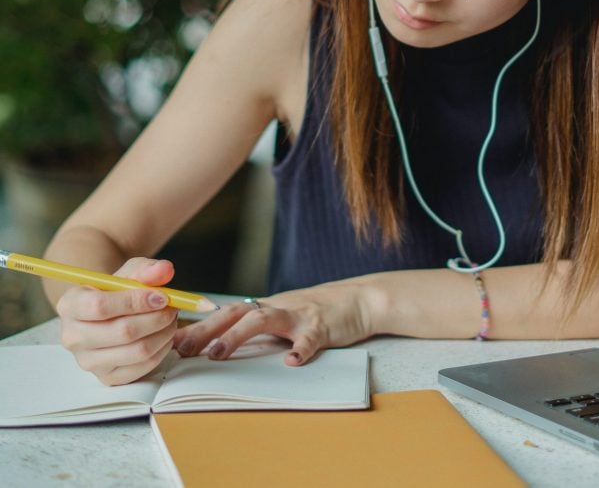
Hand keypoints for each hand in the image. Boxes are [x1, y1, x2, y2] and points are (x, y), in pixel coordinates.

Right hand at [56, 258, 178, 385]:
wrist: (110, 315)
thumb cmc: (118, 292)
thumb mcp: (130, 274)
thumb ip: (146, 270)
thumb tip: (165, 270)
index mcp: (70, 305)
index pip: (100, 306)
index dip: (136, 301)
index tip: (162, 296)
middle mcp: (72, 336)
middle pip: (123, 331)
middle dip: (157, 318)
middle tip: (173, 308)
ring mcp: (88, 361)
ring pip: (138, 351)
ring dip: (164, 333)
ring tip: (171, 320)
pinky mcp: (107, 377)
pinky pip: (144, 366)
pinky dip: (162, 350)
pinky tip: (164, 336)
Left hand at [173, 280, 377, 365]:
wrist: (361, 299)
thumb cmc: (320, 312)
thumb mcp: (287, 316)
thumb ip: (261, 327)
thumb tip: (224, 345)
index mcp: (268, 307)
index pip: (227, 312)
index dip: (200, 326)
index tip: (174, 343)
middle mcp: (279, 307)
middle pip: (236, 312)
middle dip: (207, 330)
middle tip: (183, 350)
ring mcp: (300, 315)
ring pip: (264, 320)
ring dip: (238, 336)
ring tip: (219, 354)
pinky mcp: (323, 326)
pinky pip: (310, 339)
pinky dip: (300, 350)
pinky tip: (292, 362)